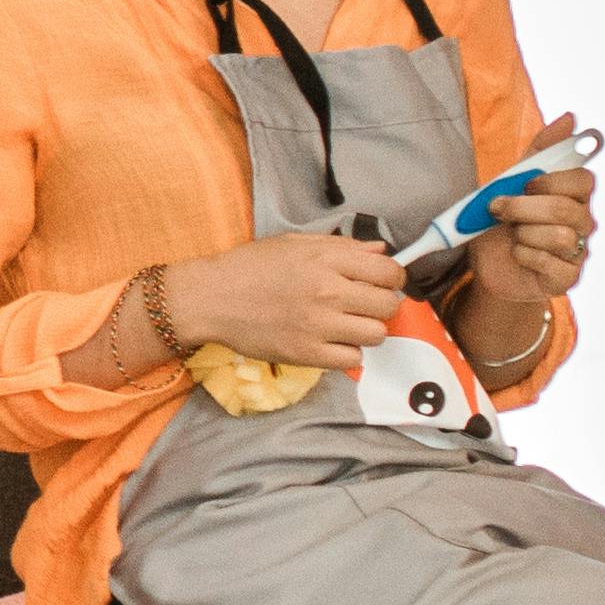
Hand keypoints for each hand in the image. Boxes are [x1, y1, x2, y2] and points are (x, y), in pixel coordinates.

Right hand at [167, 232, 407, 373]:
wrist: (211, 298)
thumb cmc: (251, 267)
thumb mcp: (295, 244)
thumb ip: (342, 247)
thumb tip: (381, 250)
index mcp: (327, 260)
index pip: (389, 271)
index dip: (393, 278)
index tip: (382, 282)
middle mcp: (328, 292)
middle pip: (388, 305)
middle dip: (383, 304)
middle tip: (364, 304)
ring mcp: (318, 325)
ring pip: (375, 334)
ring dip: (367, 330)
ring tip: (347, 324)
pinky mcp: (307, 354)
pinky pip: (352, 359)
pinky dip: (347, 352)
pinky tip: (331, 342)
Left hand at [455, 115, 597, 314]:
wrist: (489, 266)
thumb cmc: (504, 221)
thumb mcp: (513, 181)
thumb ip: (540, 151)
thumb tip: (570, 118)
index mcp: (573, 195)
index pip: (583, 179)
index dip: (551, 180)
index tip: (524, 184)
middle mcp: (582, 221)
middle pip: (566, 208)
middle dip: (523, 208)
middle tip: (497, 210)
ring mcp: (578, 251)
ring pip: (560, 236)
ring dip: (524, 234)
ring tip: (512, 235)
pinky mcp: (567, 278)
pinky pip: (552, 264)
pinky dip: (525, 257)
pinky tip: (518, 255)